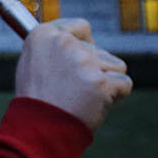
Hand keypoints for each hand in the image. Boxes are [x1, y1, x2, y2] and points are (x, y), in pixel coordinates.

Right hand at [12, 18, 132, 131]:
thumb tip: (73, 41)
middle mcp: (63, 43)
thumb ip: (54, 49)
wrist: (39, 131)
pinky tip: (95, 105)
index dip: (85, 43)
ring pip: (114, 66)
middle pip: (99, 51)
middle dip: (94, 70)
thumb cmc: (37, 101)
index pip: (81, 27)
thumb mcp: (33, 64)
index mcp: (44, 35)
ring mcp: (83, 62)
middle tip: (73, 91)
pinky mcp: (99, 82)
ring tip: (82, 98)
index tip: (82, 58)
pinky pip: (124, 84)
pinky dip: (116, 96)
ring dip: (105, 82)